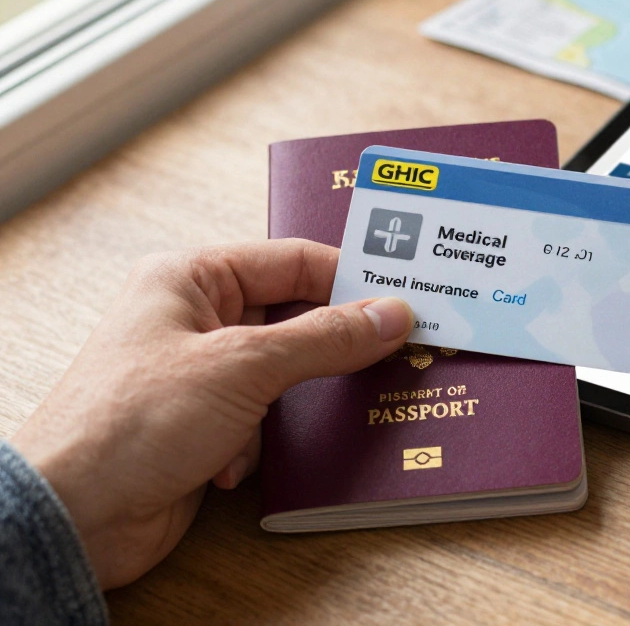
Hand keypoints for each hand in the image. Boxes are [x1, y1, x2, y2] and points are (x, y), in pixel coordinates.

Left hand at [10, 239, 412, 588]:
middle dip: (334, 345)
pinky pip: (265, 420)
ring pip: (285, 374)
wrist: (75, 515)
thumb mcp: (244, 366)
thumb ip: (325, 338)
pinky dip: (263, 443)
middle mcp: (194, 320)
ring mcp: (198, 376)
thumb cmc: (131, 421)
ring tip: (314, 416)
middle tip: (396, 351)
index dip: (352, 278)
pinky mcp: (203, 427)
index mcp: (190, 279)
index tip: (407, 298)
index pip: (292, 261)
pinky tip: (234, 464)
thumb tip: (392, 314)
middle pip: (293, 318)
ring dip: (293, 403)